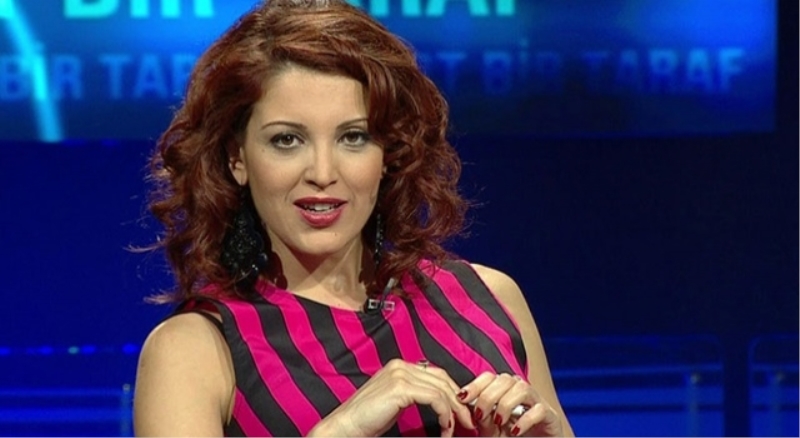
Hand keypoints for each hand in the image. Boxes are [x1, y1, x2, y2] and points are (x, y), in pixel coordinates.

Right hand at [308, 359, 474, 436]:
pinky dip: (444, 413)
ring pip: (441, 389)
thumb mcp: (395, 403)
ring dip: (454, 411)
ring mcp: (400, 374)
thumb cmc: (367, 420)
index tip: (462, 412)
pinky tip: (445, 427)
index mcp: (399, 366)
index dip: (453, 393)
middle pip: (443, 379)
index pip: (437, 375)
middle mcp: (400, 365)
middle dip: (459, 402)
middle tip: (468, 421)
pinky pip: (434, 398)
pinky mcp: (401, 388)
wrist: (346, 427)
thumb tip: (438, 402)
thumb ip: (413, 395)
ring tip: (457, 429)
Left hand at [458, 372, 562, 436]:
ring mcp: (537, 402)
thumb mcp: (492, 430)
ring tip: (498, 422)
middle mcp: (521, 391)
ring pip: (522, 388)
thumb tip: (469, 409)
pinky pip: (539, 409)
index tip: (461, 398)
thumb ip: (482, 419)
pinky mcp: (551, 416)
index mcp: (505, 390)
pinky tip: (515, 431)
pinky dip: (525, 419)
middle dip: (488, 396)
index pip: (489, 377)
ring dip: (505, 404)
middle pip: (504, 379)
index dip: (475, 384)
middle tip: (480, 415)